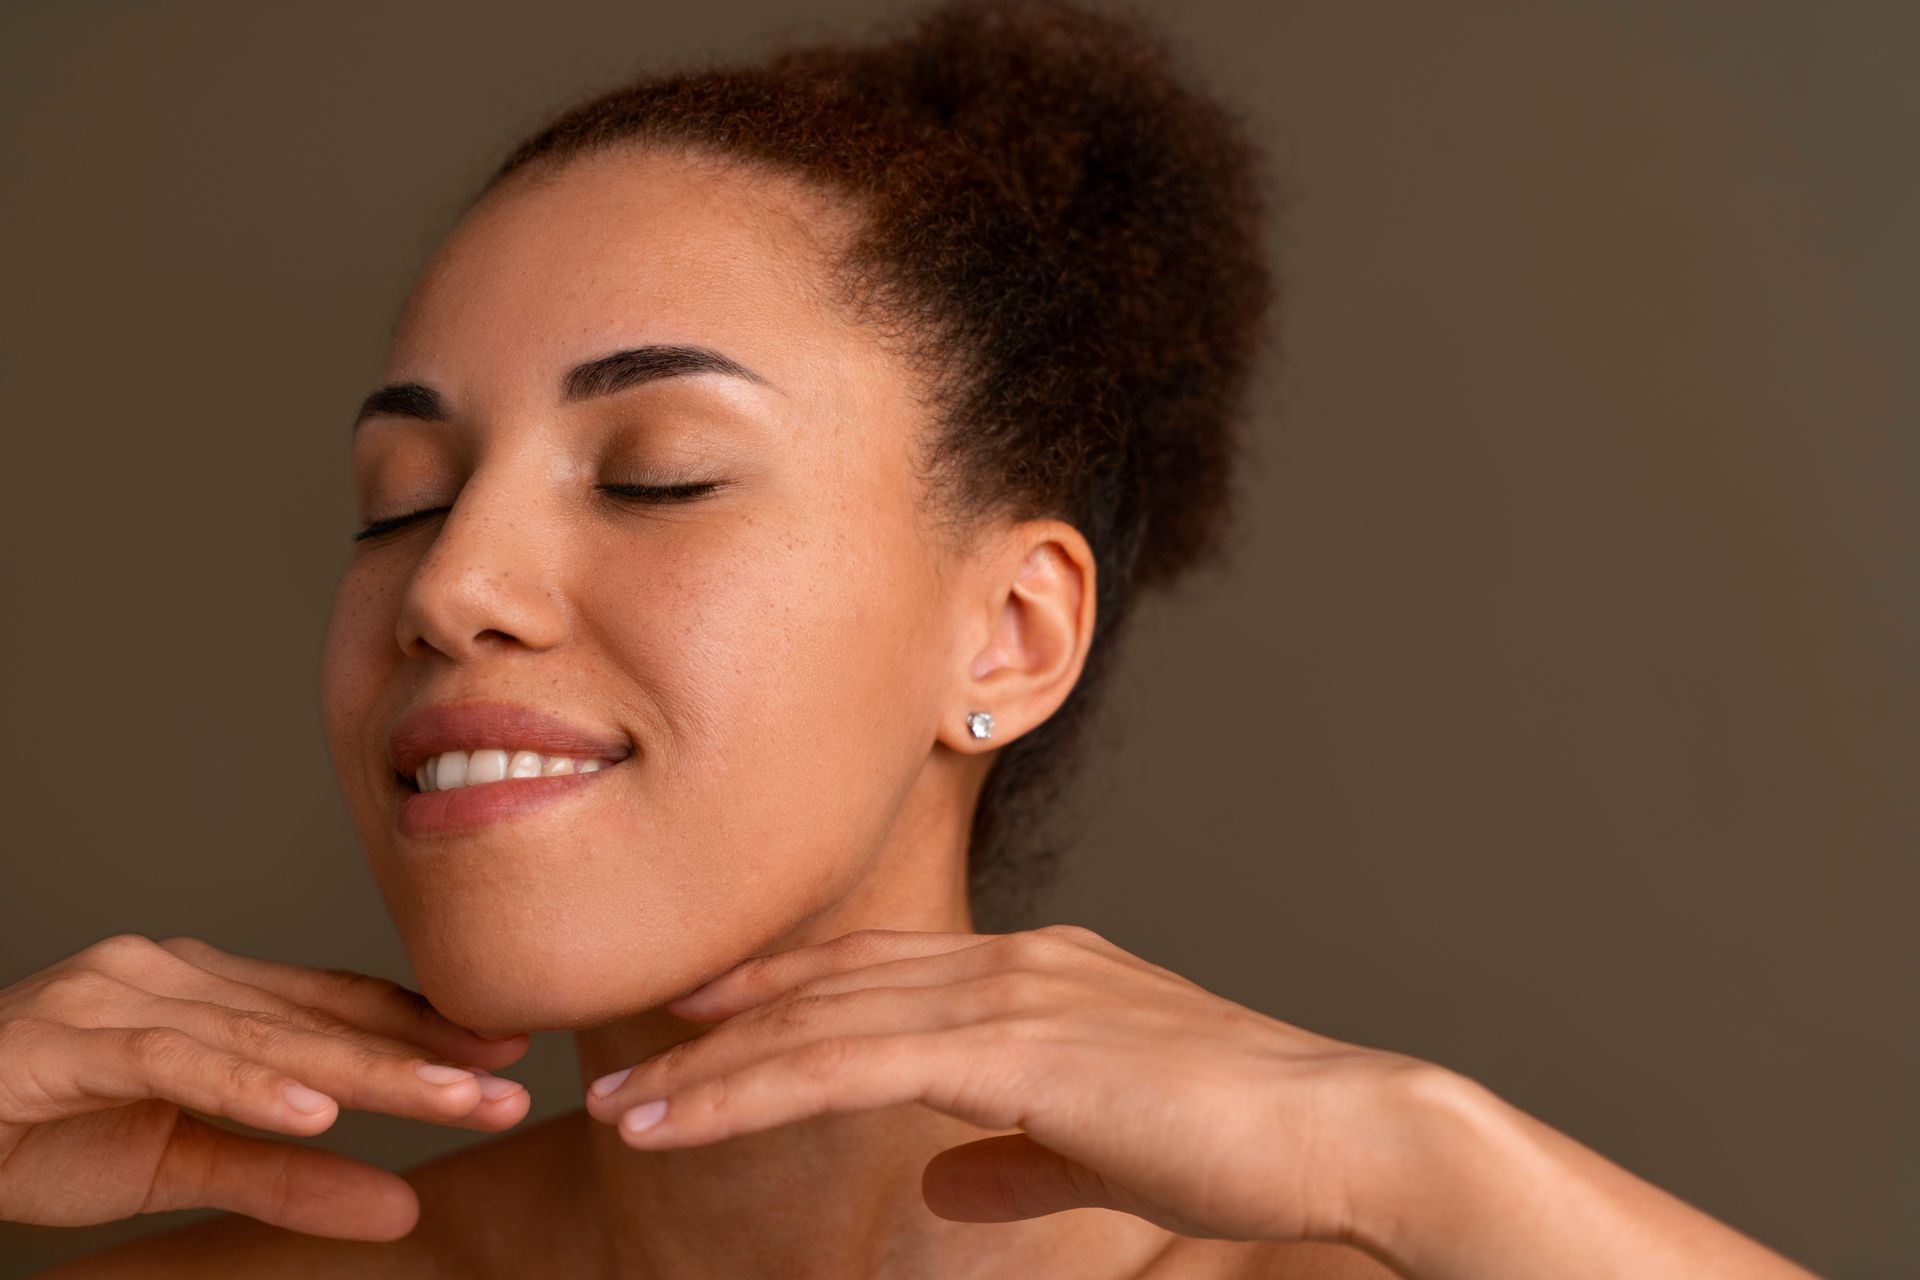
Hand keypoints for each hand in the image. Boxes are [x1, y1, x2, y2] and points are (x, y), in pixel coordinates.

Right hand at [0, 933, 532, 1240]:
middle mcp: (171, 975)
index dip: (422, 1028)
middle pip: (318, 1021)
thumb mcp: (182, 1168)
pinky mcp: (65, 1041)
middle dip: (420, 1053)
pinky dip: (245, 1085)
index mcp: (206, 993)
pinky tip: (315, 1109)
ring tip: (451, 1097)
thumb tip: (401, 1210)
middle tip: (510, 1079)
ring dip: (364, 1070)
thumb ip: (287, 1181)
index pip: (335, 1007)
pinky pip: (171, 1059)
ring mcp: (118, 997)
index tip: (510, 1051)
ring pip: (265, 1036)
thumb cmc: (35, 1133)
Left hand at [583, 924, 1431, 1243]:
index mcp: (1034, 970)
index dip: (783, 991)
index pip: (878, 969)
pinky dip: (752, 1089)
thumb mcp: (1103, 1142)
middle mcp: (1010, 962)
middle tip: (628, 1067)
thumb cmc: (1238, 1135)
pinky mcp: (1011, 1048)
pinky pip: (847, 1066)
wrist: (1336, 1125)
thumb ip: (1019, 1155)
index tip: (703, 1020)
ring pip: (821, 1021)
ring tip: (623, 1110)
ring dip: (710, 1068)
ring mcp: (1009, 994)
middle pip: (832, 984)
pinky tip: (683, 1120)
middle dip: (722, 1028)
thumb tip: (949, 1182)